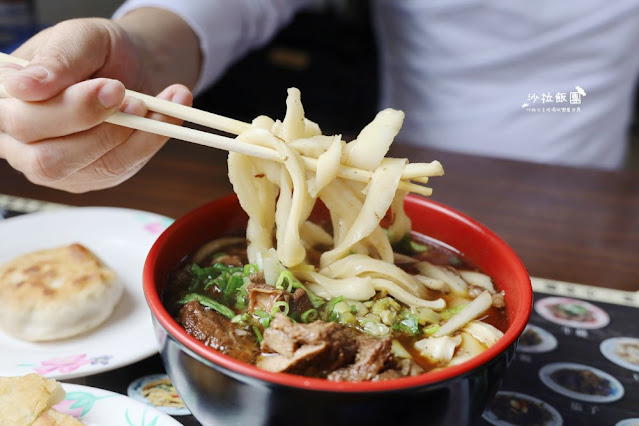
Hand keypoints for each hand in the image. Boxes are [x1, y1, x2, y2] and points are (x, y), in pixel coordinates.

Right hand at [0, 14, 197, 191]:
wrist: (129, 65)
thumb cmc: (96, 51)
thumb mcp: (80, 38)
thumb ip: (57, 60)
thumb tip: (25, 87)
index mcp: (6, 102)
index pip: (21, 121)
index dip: (69, 110)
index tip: (113, 87)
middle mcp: (22, 142)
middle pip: (49, 159)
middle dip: (102, 130)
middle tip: (136, 100)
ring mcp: (57, 165)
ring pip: (92, 169)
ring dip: (134, 136)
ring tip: (157, 103)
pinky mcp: (93, 176)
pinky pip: (123, 168)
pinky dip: (152, 141)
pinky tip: (167, 114)